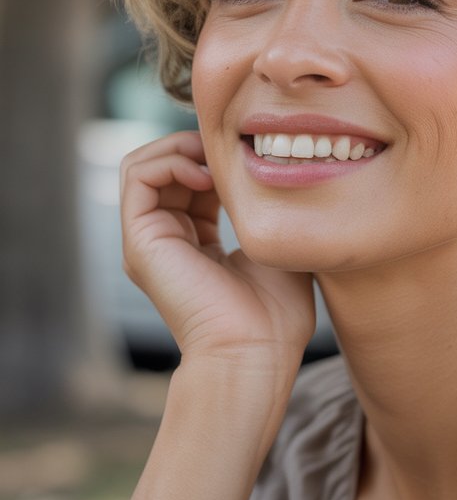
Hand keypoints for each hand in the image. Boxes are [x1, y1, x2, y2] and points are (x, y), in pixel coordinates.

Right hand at [120, 130, 315, 363]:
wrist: (256, 353)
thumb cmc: (278, 314)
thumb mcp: (276, 245)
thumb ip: (265, 207)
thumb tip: (269, 165)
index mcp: (196, 244)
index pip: (194, 180)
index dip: (218, 155)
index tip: (253, 151)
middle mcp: (166, 241)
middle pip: (167, 166)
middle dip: (199, 145)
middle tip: (234, 148)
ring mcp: (149, 241)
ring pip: (145, 163)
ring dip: (181, 147)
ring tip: (217, 160)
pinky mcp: (139, 241)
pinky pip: (136, 174)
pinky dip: (170, 160)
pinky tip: (206, 175)